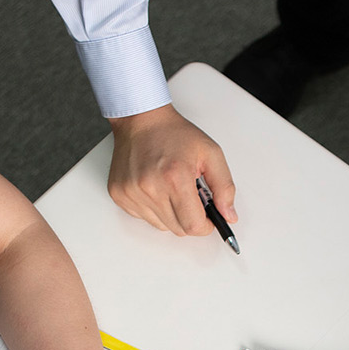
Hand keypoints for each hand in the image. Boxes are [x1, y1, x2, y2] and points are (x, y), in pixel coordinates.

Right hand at [106, 105, 236, 235]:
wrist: (140, 120)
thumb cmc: (174, 133)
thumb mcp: (211, 153)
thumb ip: (225, 187)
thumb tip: (229, 215)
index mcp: (175, 177)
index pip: (193, 226)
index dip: (205, 225)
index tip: (208, 217)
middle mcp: (150, 188)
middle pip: (178, 229)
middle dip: (190, 218)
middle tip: (190, 196)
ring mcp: (131, 193)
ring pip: (161, 226)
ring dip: (171, 214)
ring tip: (171, 188)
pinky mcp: (119, 195)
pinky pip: (143, 217)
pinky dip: (153, 209)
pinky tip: (155, 187)